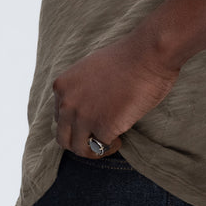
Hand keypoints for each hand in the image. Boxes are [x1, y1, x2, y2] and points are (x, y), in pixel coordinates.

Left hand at [52, 28, 179, 157]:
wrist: (147, 56)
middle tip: (96, 139)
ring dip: (93, 150)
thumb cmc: (126, 59)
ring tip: (109, 142)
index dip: (75, 123)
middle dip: (79, 141)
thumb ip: (80, 89)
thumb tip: (84, 107)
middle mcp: (67, 103)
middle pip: (63, 137)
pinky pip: (101, 147)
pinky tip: (120, 138)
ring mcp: (84, 117)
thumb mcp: (89, 69)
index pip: (59, 117)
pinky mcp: (103, 128)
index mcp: (62, 86)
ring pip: (79, 148)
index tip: (90, 122)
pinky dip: (111, 146)